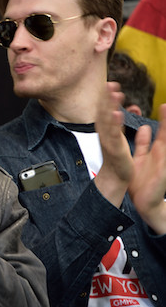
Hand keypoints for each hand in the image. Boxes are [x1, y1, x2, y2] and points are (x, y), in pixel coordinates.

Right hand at [94, 82, 131, 207]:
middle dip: (107, 98)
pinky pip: (114, 135)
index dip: (107, 98)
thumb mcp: (117, 138)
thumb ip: (118, 124)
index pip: (106, 111)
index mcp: (107, 131)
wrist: (115, 178)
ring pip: (108, 121)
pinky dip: (114, 125)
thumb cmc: (117, 159)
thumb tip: (120, 110)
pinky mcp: (114, 149)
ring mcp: (108, 141)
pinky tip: (117, 114)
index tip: (110, 84)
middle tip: (109, 83)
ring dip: (111, 106)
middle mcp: (105, 134)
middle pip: (105, 113)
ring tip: (115, 93)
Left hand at [129, 104, 165, 233]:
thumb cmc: (143, 181)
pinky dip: (165, 149)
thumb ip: (143, 143)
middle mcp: (163, 153)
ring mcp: (164, 162)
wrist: (144, 201)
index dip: (164, 117)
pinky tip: (164, 144)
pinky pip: (165, 158)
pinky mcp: (162, 171)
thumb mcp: (142, 157)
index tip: (165, 104)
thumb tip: (145, 127)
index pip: (163, 129)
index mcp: (157, 149)